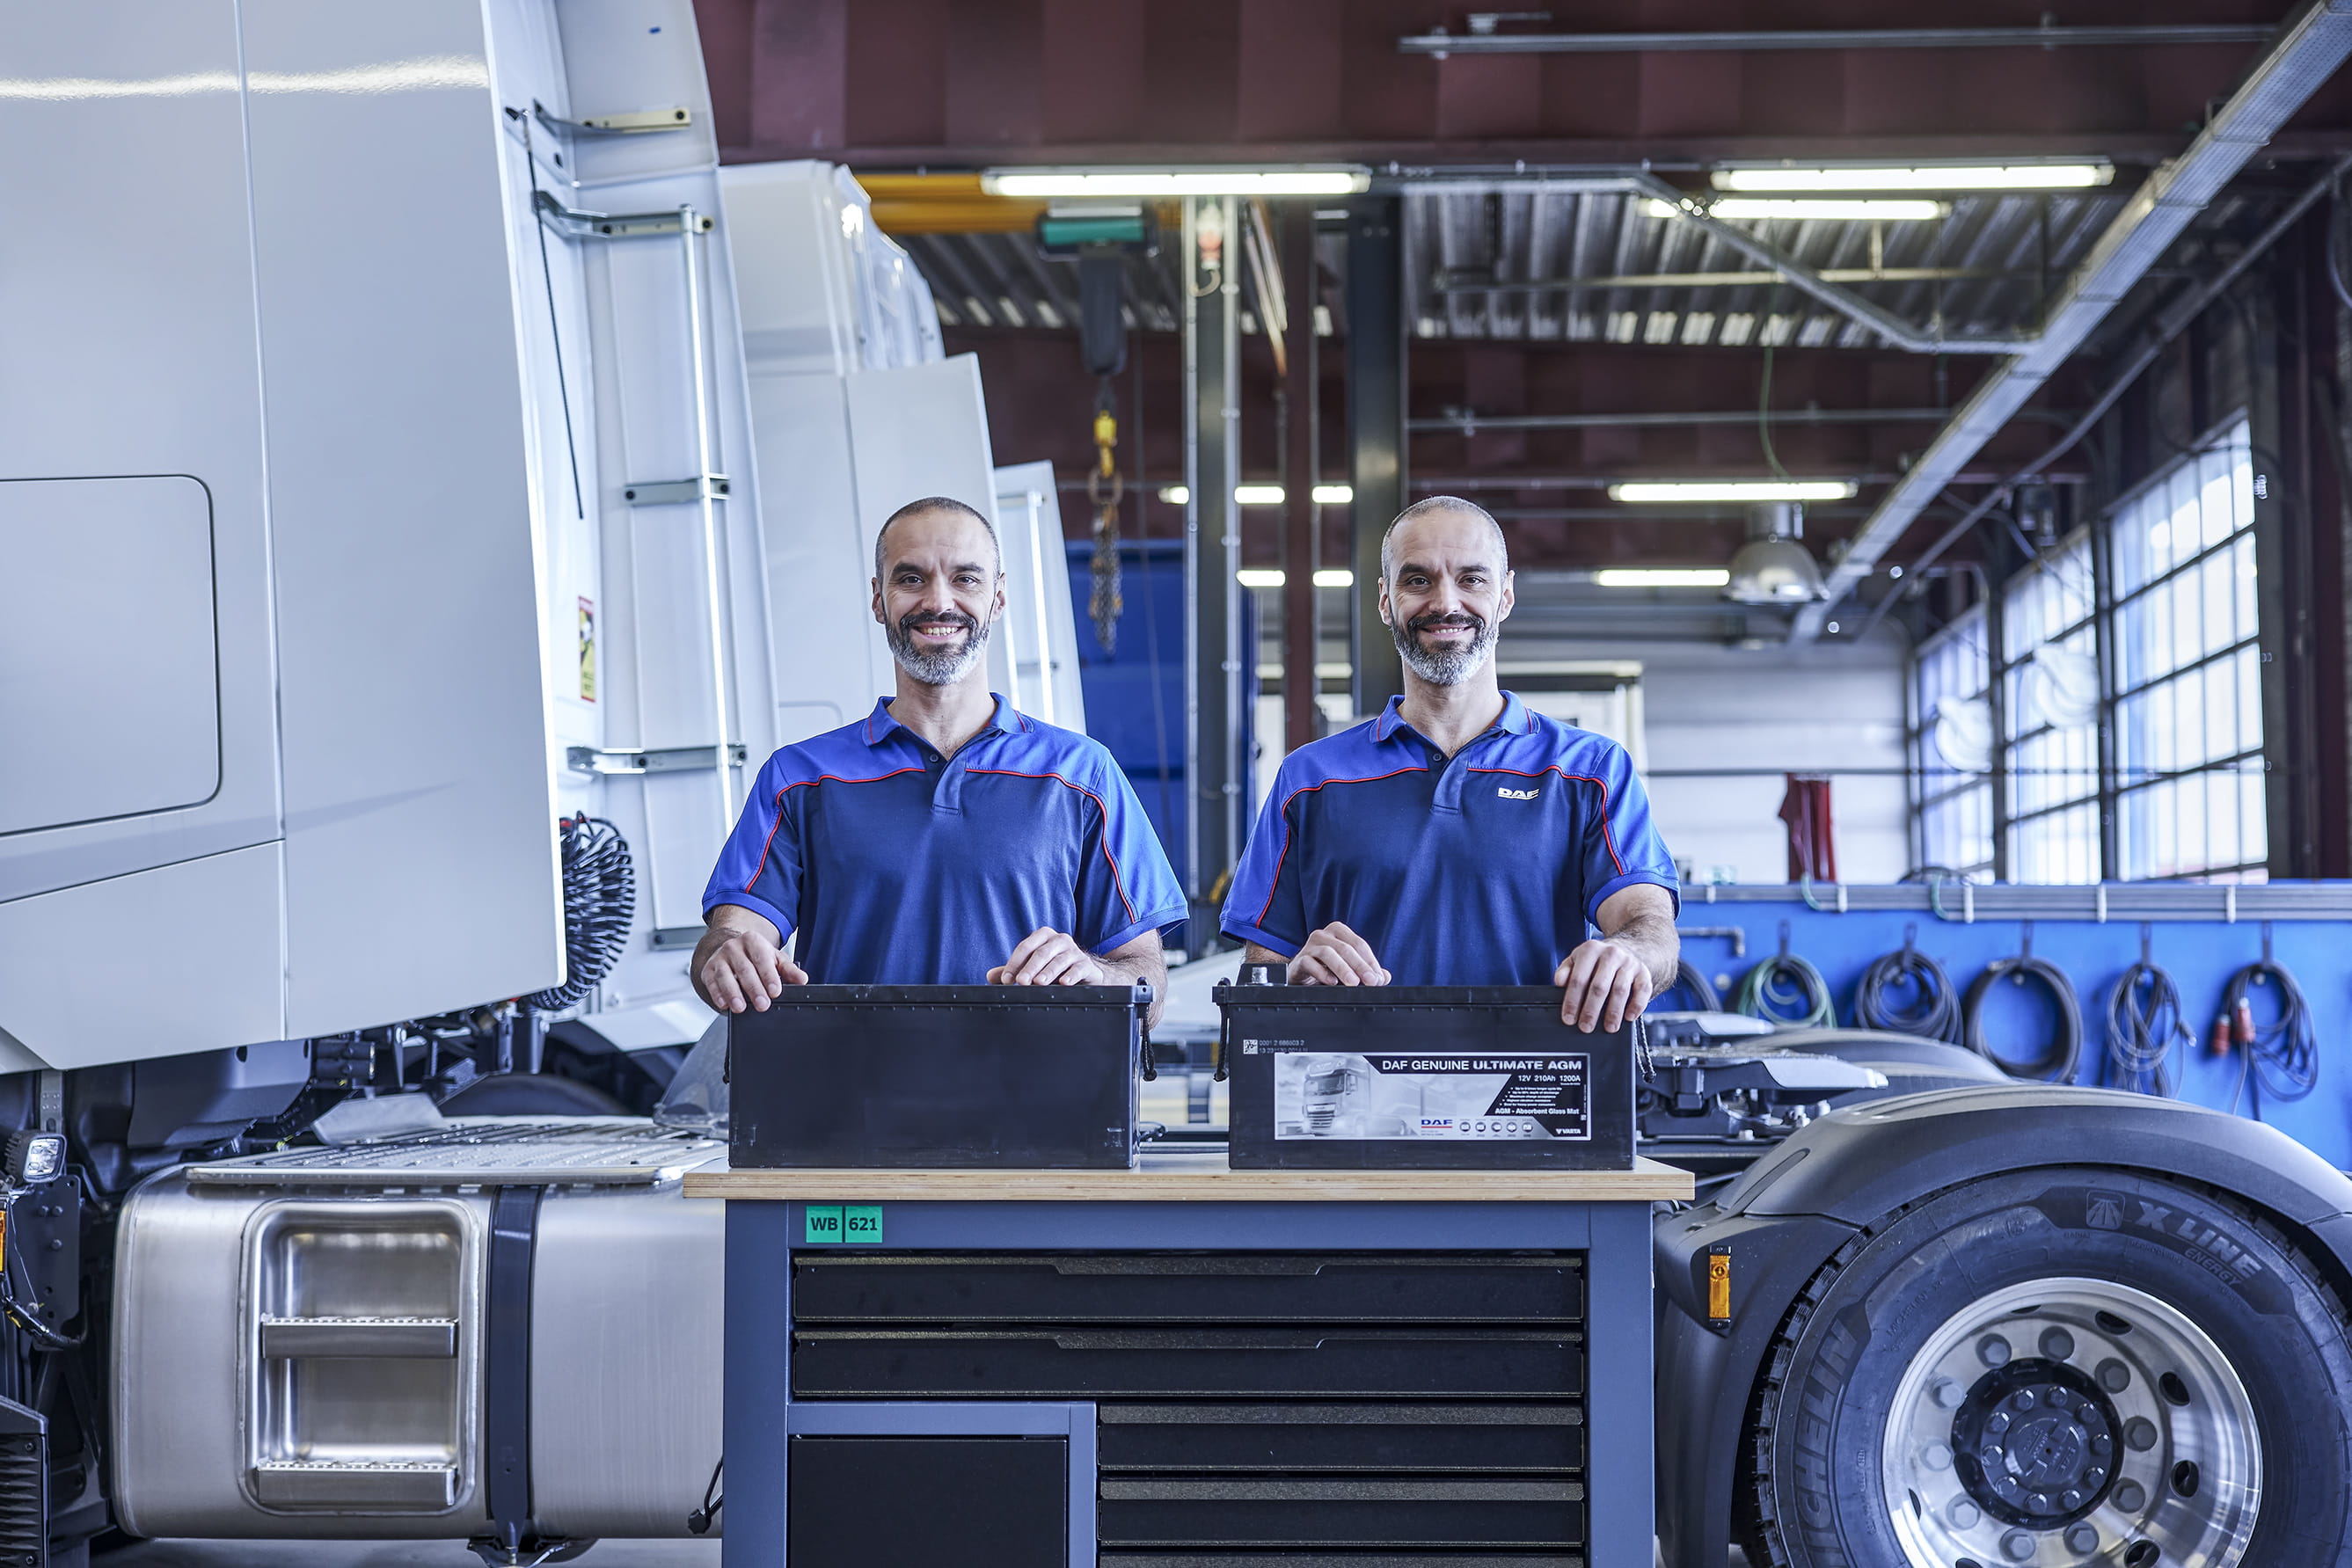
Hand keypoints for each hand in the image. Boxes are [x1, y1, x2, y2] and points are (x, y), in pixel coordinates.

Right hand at [695, 921, 806, 1013]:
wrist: (732, 949)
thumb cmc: (755, 956)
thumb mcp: (774, 959)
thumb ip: (789, 970)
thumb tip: (802, 979)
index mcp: (753, 941)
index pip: (762, 959)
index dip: (769, 976)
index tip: (775, 992)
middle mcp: (734, 947)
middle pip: (745, 969)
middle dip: (754, 989)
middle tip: (763, 1005)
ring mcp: (719, 958)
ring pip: (725, 976)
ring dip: (733, 993)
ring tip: (740, 1007)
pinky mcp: (708, 970)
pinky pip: (711, 983)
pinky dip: (717, 994)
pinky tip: (723, 1004)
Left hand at [989, 928, 1107, 985]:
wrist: (1085, 973)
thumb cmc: (1054, 968)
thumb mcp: (1033, 968)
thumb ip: (1014, 971)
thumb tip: (990, 976)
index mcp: (1043, 937)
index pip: (1025, 947)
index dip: (1014, 963)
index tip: (1006, 979)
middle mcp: (1059, 940)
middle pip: (1041, 953)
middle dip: (1030, 968)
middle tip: (1021, 982)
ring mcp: (1074, 951)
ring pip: (1059, 960)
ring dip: (1048, 972)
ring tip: (1039, 983)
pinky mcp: (1086, 964)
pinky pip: (1078, 968)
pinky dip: (1071, 975)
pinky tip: (1063, 983)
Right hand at [1291, 923, 1389, 986]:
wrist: (1301, 975)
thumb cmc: (1326, 968)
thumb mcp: (1349, 967)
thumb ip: (1367, 970)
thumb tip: (1384, 977)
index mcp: (1338, 931)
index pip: (1359, 944)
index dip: (1371, 961)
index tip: (1378, 978)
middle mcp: (1323, 935)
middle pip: (1346, 948)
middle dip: (1360, 965)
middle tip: (1371, 981)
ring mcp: (1309, 946)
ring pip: (1328, 953)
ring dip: (1343, 968)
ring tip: (1353, 983)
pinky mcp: (1299, 960)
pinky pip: (1310, 963)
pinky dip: (1322, 973)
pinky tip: (1332, 982)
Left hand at [1553, 938, 1653, 1030]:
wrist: (1628, 948)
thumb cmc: (1597, 960)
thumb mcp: (1577, 959)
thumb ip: (1566, 970)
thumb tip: (1559, 981)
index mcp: (1591, 950)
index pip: (1578, 978)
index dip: (1572, 1001)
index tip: (1569, 1019)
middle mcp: (1611, 954)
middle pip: (1599, 986)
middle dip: (1591, 1010)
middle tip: (1586, 1027)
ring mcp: (1629, 962)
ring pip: (1620, 990)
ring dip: (1613, 1012)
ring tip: (1608, 1027)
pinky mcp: (1644, 972)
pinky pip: (1642, 990)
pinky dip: (1637, 1005)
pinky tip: (1629, 1017)